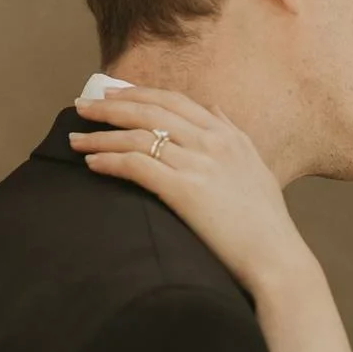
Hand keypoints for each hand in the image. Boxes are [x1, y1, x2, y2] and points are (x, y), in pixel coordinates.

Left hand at [70, 88, 310, 295]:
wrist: (276, 258)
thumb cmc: (266, 223)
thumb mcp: (256, 166)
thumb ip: (233, 134)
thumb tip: (215, 110)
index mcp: (228, 135)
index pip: (174, 101)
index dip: (139, 93)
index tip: (111, 94)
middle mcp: (212, 142)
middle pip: (150, 111)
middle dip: (110, 106)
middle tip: (81, 107)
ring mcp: (199, 164)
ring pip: (138, 136)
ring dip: (101, 136)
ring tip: (75, 139)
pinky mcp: (185, 190)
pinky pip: (137, 165)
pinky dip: (110, 161)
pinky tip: (92, 164)